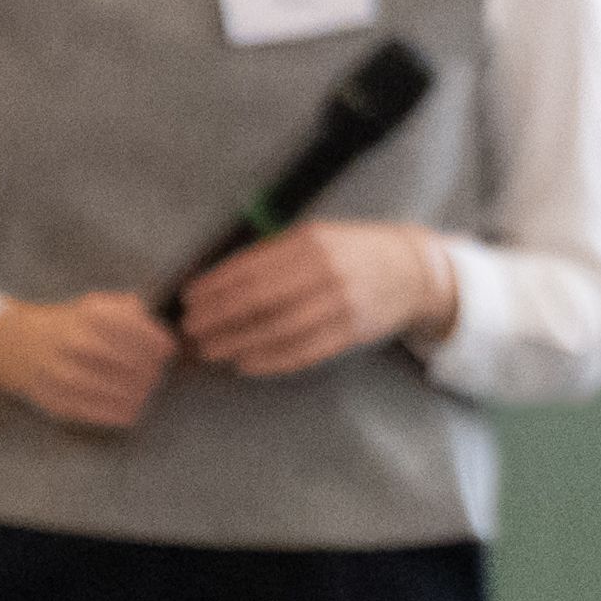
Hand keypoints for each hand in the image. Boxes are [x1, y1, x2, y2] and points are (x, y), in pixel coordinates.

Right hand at [0, 292, 176, 431]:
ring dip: (136, 393)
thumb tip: (162, 326)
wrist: (15, 345)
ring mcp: (62, 373)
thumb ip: (130, 311)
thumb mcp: (96, 306)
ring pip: (113, 389)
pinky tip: (131, 410)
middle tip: (156, 374)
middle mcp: (75, 342)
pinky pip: (94, 411)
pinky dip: (118, 413)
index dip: (159, 344)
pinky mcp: (55, 399)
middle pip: (129, 362)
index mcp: (90, 316)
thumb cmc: (69, 325)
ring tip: (145, 391)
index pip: (139, 332)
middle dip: (150, 370)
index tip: (168, 350)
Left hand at [177, 222, 457, 380]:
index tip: (188, 299)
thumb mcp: (316, 237)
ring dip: (238, 342)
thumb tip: (218, 281)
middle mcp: (326, 272)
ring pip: (278, 329)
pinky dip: (271, 360)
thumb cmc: (352, 251)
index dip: (215, 286)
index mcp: (311, 242)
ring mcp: (341, 304)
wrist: (412, 270)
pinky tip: (246, 363)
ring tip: (210, 350)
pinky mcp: (351, 332)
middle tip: (191, 330)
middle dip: (219, 317)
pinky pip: (304, 351)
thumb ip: (274, 255)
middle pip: (260, 300)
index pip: (252, 267)